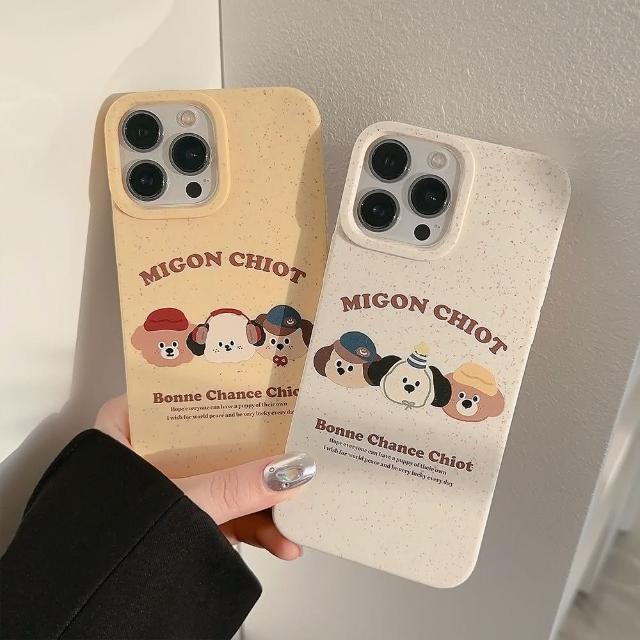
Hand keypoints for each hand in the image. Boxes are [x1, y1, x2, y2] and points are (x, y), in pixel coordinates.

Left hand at [95, 395, 313, 560]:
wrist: (88, 608)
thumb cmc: (110, 545)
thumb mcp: (183, 504)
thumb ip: (237, 486)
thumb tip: (290, 468)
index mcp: (127, 428)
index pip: (182, 391)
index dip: (224, 390)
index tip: (266, 392)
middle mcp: (146, 452)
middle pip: (214, 438)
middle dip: (259, 458)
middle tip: (292, 459)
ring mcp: (166, 486)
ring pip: (221, 477)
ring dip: (260, 501)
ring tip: (289, 519)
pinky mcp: (180, 516)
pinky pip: (219, 510)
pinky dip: (248, 525)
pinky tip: (277, 540)